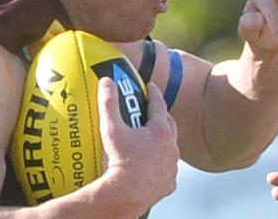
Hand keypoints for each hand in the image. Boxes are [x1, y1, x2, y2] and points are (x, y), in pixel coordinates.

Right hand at [97, 78, 178, 212]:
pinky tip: (150, 164)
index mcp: (160, 131)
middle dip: (161, 115)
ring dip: (162, 140)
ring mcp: (171, 166)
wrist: (125, 195)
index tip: (151, 86)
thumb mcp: (111, 129)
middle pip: (169, 125)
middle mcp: (171, 147)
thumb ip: (109, 103)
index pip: (159, 104)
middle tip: (150, 111)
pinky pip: (168, 168)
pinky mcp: (169, 182)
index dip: (154, 93)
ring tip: (149, 138)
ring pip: (170, 147)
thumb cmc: (119, 162)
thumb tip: (106, 82)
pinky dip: (161, 162)